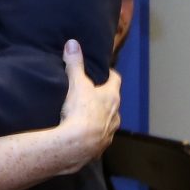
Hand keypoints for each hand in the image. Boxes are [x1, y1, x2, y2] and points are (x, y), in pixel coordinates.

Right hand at [53, 40, 120, 171]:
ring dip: (101, 117)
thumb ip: (74, 64)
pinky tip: (83, 135)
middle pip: (113, 102)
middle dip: (105, 97)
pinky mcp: (101, 146)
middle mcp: (116, 114)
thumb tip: (73, 43)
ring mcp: (109, 131)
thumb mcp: (76, 84)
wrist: (78, 144)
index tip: (104, 72)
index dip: (110, 74)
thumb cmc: (81, 111)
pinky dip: (94, 134)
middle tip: (92, 93)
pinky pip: (100, 137)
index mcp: (112, 97)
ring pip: (109, 121)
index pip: (116, 80)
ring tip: (87, 115)